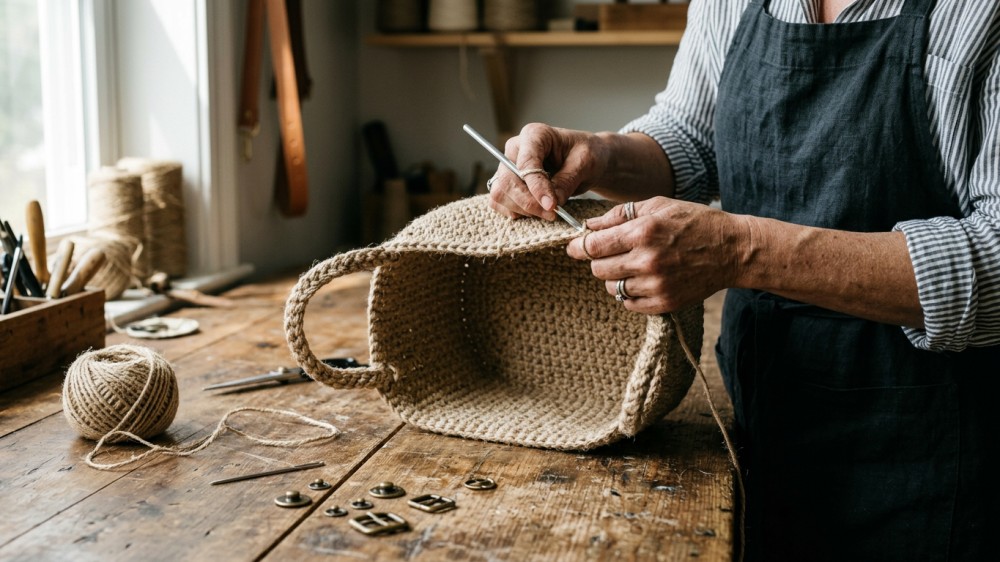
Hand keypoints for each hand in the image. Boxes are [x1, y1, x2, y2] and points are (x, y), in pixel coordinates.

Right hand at [487, 123, 610, 220]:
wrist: (584, 161)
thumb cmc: (585, 154)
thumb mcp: (585, 163)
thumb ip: (567, 181)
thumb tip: (551, 203)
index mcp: (534, 135)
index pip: (526, 163)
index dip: (536, 187)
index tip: (552, 205)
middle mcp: (515, 150)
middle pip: (508, 180)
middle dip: (529, 202)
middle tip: (552, 214)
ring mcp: (507, 167)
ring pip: (500, 193)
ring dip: (523, 209)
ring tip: (549, 212)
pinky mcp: (507, 184)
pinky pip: (500, 202)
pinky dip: (516, 212)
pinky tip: (537, 212)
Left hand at [566, 197, 749, 313]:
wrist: (732, 250)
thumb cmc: (694, 222)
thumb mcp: (657, 206)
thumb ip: (619, 215)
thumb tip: (588, 225)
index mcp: (642, 232)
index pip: (593, 246)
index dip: (578, 246)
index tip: (574, 247)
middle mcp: (647, 260)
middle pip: (598, 269)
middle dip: (599, 260)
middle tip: (612, 253)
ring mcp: (656, 285)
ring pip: (612, 287)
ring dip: (616, 277)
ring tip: (633, 265)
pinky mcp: (665, 303)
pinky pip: (629, 303)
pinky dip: (630, 294)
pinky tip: (643, 280)